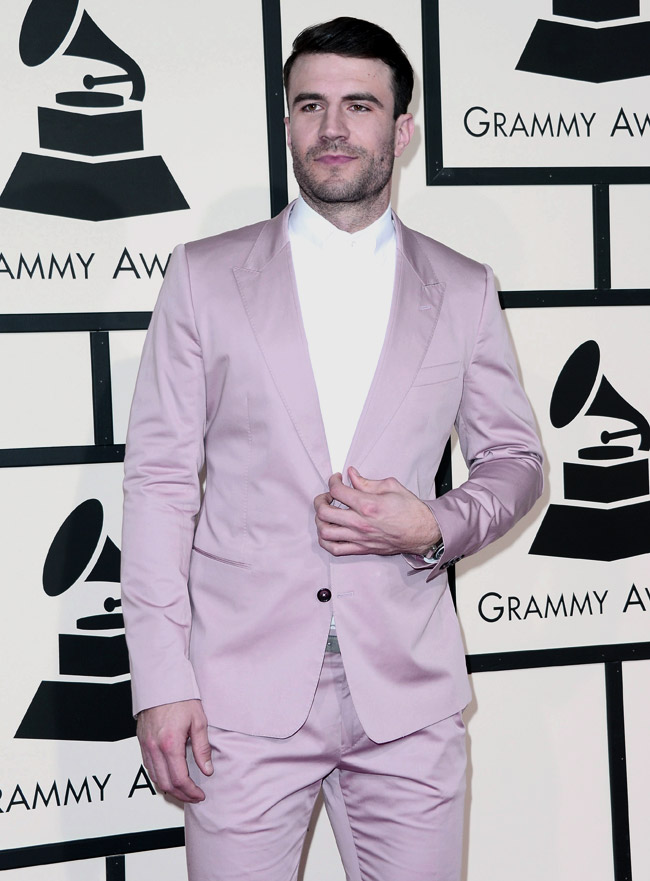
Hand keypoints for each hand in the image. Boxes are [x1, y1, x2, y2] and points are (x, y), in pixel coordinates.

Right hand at [136, 699, 211, 802]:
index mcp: (170, 743)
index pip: (180, 779)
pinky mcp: (141, 742)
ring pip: (155, 778)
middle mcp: (154, 748)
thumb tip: (207, 769)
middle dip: (181, 794)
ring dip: (170, 788)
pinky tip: (169, 776)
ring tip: (184, 790)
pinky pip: (148, 767)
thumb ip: (202, 748)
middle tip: (194, 796)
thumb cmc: (181, 697)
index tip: (200, 794)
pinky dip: (159, 777)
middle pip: (166, 783)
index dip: (191, 791)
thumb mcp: (199, 721)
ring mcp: (146, 745)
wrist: (161, 682)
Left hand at [314, 466, 440, 556]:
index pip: (337, 491)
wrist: (423, 532)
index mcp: (368, 504)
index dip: (333, 481)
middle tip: (327, 496)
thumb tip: (352, 475)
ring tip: (326, 513)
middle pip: (324, 512)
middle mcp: (361, 523)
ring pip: (325, 532)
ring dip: (320, 520)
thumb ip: (367, 482)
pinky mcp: (362, 549)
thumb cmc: (410, 510)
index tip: (336, 479)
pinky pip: (335, 549)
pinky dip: (325, 541)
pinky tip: (329, 531)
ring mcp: (360, 538)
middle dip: (320, 500)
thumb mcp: (391, 486)